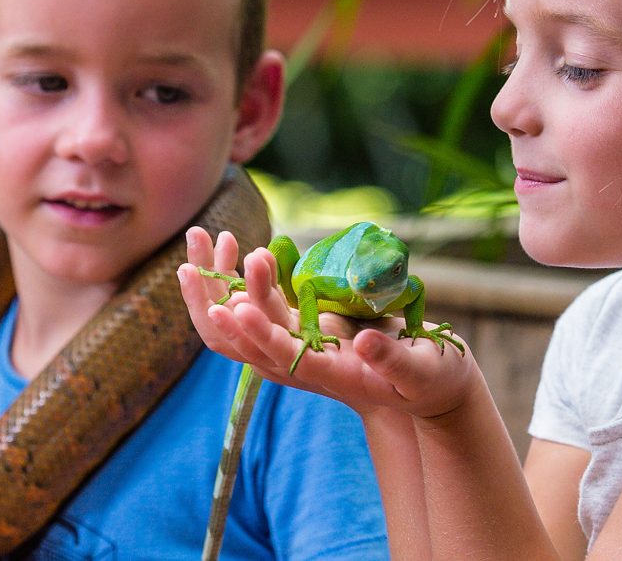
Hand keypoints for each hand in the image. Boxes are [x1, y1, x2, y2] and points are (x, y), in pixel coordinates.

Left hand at [179, 227, 477, 418]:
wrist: (427, 387)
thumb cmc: (432, 380)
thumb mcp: (418, 372)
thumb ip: (391, 359)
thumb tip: (362, 345)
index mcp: (326, 375)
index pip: (280, 357)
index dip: (256, 334)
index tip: (234, 306)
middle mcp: (301, 363)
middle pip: (240, 342)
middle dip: (213, 302)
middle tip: (189, 261)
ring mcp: (297, 345)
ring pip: (244, 318)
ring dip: (221, 281)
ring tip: (208, 235)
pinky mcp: (301, 329)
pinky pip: (260, 304)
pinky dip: (245, 277)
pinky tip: (239, 245)